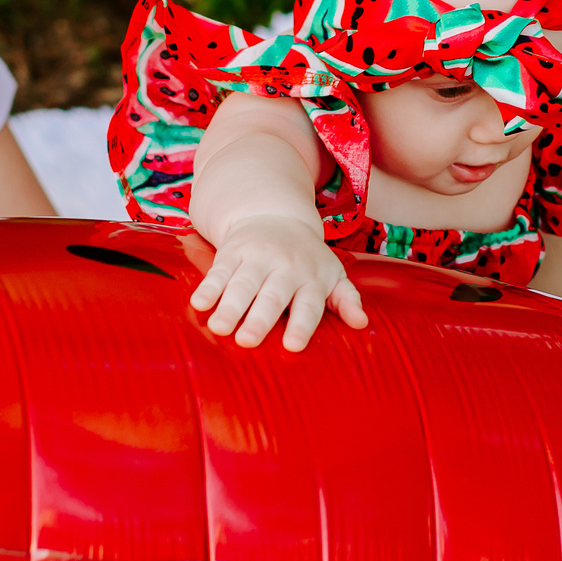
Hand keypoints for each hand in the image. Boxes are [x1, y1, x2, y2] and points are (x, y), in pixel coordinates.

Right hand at [188, 215, 368, 350]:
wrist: (276, 215)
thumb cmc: (308, 258)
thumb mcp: (333, 275)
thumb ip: (346, 300)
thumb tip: (362, 324)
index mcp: (312, 278)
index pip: (309, 305)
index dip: (301, 325)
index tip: (292, 346)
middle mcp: (285, 268)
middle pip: (272, 296)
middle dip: (259, 318)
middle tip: (247, 341)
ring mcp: (257, 258)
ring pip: (242, 284)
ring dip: (229, 306)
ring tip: (219, 328)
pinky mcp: (232, 252)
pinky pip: (219, 271)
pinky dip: (208, 287)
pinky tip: (198, 304)